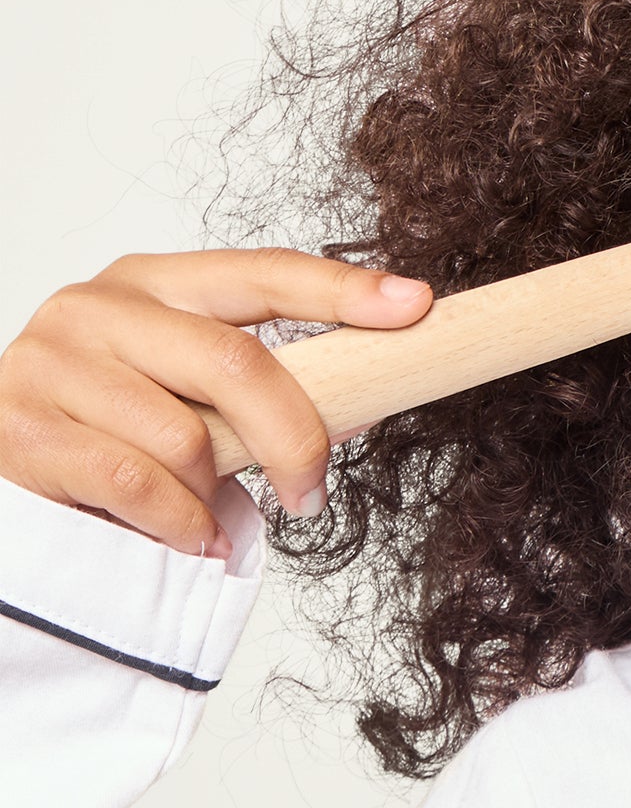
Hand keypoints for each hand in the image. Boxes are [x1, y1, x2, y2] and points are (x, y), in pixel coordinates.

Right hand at [0, 249, 431, 558]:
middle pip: (236, 362)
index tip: (413, 305)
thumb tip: (360, 406)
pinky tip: (177, 533)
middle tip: (312, 491)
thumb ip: (259, 399)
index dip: (340, 291)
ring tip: (199, 510)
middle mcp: (97, 308)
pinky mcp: (26, 431)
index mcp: (151, 286)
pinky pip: (141, 486)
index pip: (259, 274)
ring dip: (213, 494)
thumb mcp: (195, 407)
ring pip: (186, 438)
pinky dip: (179, 524)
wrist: (13, 486)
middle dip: (295, 438)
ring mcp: (52, 364)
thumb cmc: (116, 444)